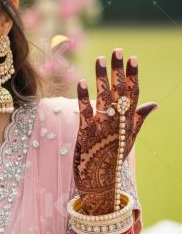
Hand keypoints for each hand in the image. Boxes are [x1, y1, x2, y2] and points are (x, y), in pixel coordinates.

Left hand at [75, 49, 156, 214]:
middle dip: (118, 70)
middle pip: (119, 92)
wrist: (99, 182)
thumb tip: (153, 104)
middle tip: (116, 51)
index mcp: (129, 123)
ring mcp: (102, 128)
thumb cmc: (114, 158)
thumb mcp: (129, 139)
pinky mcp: (85, 133)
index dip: (133, 76)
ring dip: (101, 78)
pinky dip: (83, 97)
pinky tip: (81, 81)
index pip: (133, 95)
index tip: (132, 58)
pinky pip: (85, 112)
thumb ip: (138, 119)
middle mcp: (118, 123)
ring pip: (103, 98)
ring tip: (100, 59)